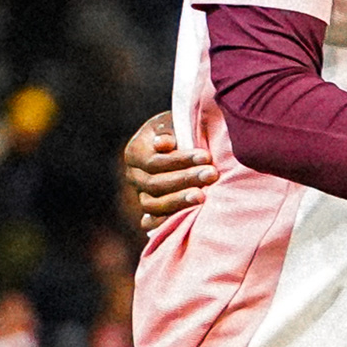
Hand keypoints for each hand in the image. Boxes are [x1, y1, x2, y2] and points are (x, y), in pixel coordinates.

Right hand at [118, 111, 216, 235]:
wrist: (185, 145)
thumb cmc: (182, 130)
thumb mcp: (175, 123)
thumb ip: (170, 130)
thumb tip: (164, 144)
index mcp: (135, 152)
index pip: (154, 161)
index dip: (180, 160)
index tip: (206, 156)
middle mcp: (134, 175)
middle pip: (155, 184)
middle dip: (185, 179)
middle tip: (212, 174)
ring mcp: (141, 194)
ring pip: (153, 204)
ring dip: (179, 201)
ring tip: (204, 196)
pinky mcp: (153, 210)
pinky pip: (153, 222)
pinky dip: (165, 223)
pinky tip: (185, 220)